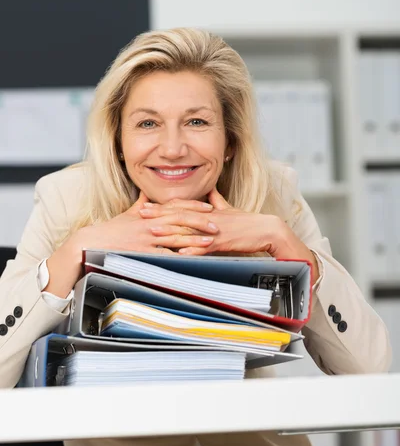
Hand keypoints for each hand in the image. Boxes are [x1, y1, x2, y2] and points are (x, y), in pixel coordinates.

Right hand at [74, 192, 217, 254]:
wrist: (91, 243)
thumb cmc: (111, 230)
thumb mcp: (128, 215)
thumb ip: (142, 205)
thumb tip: (147, 195)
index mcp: (149, 215)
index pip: (176, 208)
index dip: (194, 208)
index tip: (208, 208)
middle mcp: (150, 225)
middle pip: (180, 221)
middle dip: (200, 223)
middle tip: (217, 225)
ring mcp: (147, 240)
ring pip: (176, 238)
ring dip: (195, 240)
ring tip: (210, 242)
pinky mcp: (142, 254)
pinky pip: (164, 257)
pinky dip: (178, 258)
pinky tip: (192, 260)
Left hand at [139, 189, 319, 283]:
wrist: (266, 229)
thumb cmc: (247, 221)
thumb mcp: (228, 209)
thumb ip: (217, 201)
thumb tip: (210, 192)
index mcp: (207, 210)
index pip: (181, 206)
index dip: (162, 206)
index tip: (146, 205)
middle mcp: (208, 217)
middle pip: (179, 214)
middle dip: (159, 215)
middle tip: (140, 215)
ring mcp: (214, 229)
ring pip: (188, 229)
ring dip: (170, 231)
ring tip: (153, 233)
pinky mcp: (223, 241)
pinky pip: (204, 246)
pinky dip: (191, 250)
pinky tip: (179, 253)